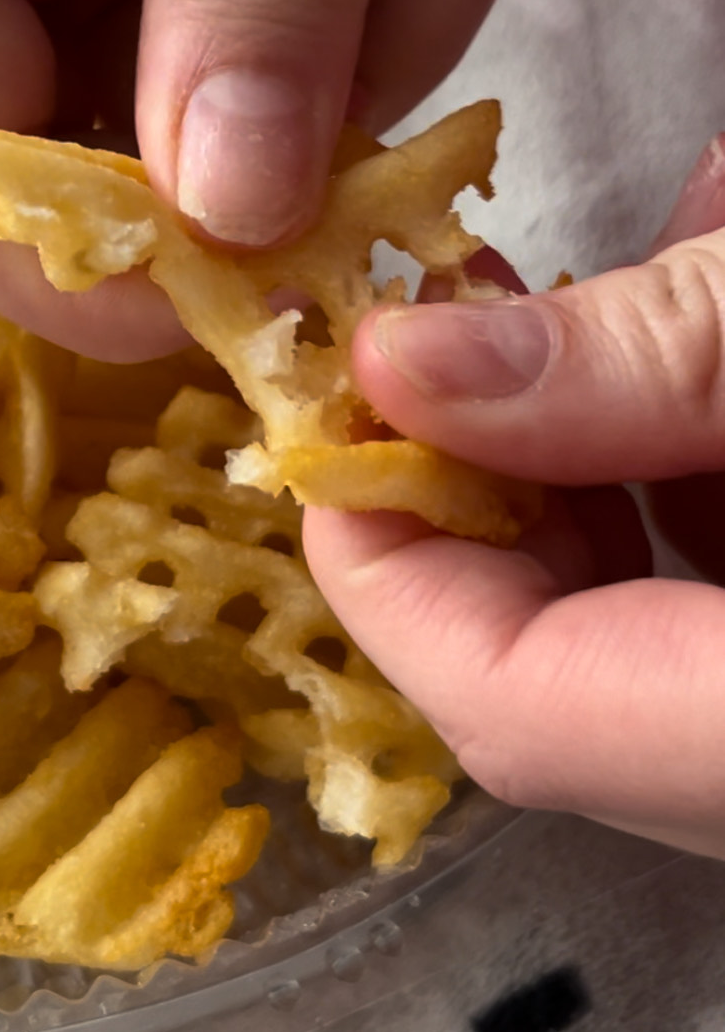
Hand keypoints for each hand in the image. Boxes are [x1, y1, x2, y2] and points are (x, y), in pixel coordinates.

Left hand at [304, 137, 724, 859]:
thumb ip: (653, 358)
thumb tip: (408, 362)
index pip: (517, 710)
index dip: (391, 570)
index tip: (342, 420)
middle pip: (553, 678)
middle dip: (475, 500)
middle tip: (434, 351)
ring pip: (625, 632)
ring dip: (570, 475)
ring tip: (552, 321)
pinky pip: (699, 599)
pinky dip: (664, 472)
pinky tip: (670, 349)